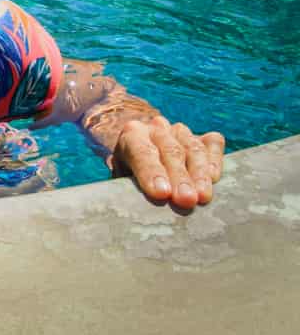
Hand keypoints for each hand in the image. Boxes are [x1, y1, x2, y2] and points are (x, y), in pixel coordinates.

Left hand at [110, 116, 224, 210]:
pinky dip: (214, 160)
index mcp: (132, 134)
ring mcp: (182, 132)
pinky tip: (214, 178)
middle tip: (185, 200)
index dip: (151, 171)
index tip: (161, 193)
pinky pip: (213, 144)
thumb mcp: (120, 179)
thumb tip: (131, 205)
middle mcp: (157, 128)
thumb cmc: (132, 177)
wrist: (145, 162)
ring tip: (202, 197)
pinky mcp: (204, 138)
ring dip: (199, 174)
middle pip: (171, 151)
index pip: (141, 150)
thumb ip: (124, 186)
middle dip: (179, 177)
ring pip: (193, 149)